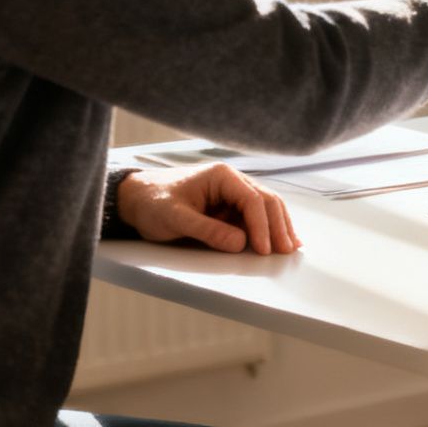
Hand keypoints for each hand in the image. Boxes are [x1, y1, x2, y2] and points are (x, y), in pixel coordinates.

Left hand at [117, 165, 299, 254]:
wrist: (137, 198)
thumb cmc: (153, 202)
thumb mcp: (176, 218)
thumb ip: (207, 230)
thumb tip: (239, 242)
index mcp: (221, 176)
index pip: (251, 199)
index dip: (261, 225)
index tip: (263, 248)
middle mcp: (232, 181)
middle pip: (266, 201)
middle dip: (278, 226)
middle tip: (286, 250)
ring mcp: (232, 194)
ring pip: (266, 207)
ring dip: (279, 227)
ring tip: (290, 247)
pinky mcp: (229, 207)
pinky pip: (255, 216)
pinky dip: (269, 228)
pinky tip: (279, 239)